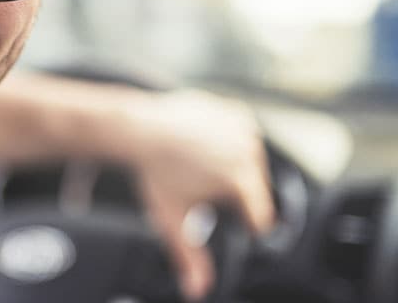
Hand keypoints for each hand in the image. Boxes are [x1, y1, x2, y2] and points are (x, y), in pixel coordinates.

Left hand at [121, 89, 275, 300]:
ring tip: (200, 165)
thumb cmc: (155, 173)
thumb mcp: (172, 219)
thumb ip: (189, 257)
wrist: (138, 128)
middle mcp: (249, 153)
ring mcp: (245, 129)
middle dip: (233, 194)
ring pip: (251, 162)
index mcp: (240, 182)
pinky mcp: (237, 112)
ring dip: (234, 167)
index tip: (223, 220)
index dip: (243, 226)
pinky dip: (230, 142)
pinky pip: (243, 137)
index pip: (259, 218)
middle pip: (255, 189)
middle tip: (200, 187)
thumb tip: (197, 292)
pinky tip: (205, 145)